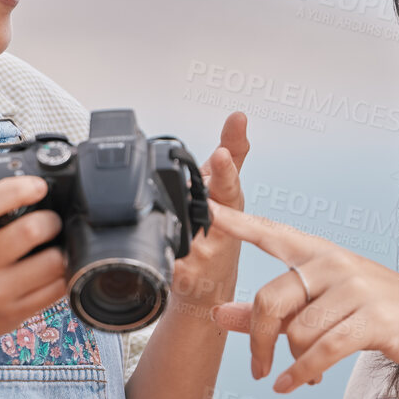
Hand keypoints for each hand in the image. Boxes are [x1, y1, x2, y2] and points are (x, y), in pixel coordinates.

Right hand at [0, 176, 68, 352]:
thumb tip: (9, 171)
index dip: (18, 189)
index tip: (39, 185)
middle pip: (29, 231)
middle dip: (51, 220)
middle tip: (51, 221)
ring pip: (52, 262)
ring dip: (63, 249)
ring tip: (55, 245)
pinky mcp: (16, 313)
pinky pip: (57, 289)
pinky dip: (64, 274)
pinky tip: (55, 269)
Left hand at [170, 112, 249, 311]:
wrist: (210, 282)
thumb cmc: (220, 232)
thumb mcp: (227, 190)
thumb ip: (233, 152)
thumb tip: (238, 116)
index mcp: (231, 204)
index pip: (230, 183)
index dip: (226, 169)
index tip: (222, 153)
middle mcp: (223, 230)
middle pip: (205, 206)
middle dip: (206, 191)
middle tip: (215, 165)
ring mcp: (205, 255)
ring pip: (180, 232)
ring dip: (175, 225)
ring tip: (180, 225)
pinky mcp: (185, 277)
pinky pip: (163, 258)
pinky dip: (159, 254)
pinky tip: (160, 253)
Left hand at [205, 200, 398, 391]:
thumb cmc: (370, 313)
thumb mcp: (318, 307)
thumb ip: (266, 312)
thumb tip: (216, 314)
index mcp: (318, 253)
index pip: (270, 232)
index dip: (237, 221)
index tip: (207, 204)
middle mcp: (334, 264)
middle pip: (271, 300)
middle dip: (258, 342)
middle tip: (257, 368)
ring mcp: (356, 289)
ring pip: (297, 332)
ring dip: (292, 362)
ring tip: (302, 371)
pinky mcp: (373, 319)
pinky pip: (322, 351)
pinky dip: (300, 373)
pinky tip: (289, 386)